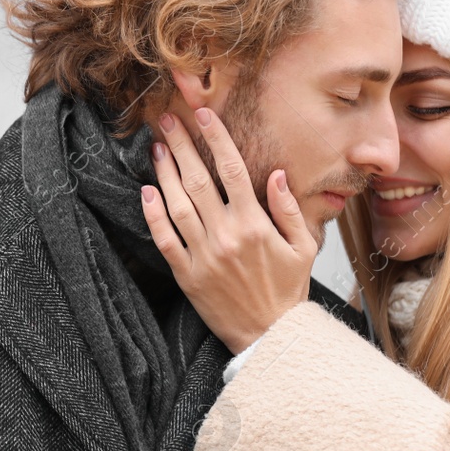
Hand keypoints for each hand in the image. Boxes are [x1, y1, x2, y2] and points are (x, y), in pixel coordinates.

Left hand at [139, 107, 315, 352]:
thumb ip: (289, 209)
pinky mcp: (187, 275)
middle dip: (181, 146)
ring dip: (164, 173)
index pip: (231, 170)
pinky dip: (153, 215)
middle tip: (167, 122)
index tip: (203, 115)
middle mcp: (226, 236)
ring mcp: (203, 256)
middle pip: (198, 180)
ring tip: (156, 148)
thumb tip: (276, 174)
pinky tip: (146, 192)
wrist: (271, 335)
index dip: (215, 138)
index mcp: (255, 225)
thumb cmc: (287, 290)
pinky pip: (165, 240)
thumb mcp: (304, 247)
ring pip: (177, 205)